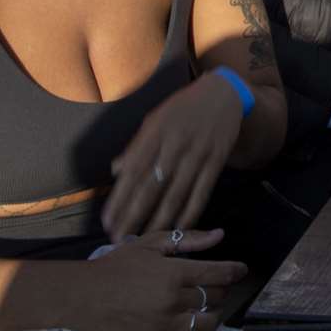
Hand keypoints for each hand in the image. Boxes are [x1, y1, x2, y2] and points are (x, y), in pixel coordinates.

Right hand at [75, 228, 245, 330]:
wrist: (82, 296)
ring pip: (205, 324)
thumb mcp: (151, 244)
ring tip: (205, 306)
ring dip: (211, 314)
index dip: (235, 271)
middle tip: (215, 285)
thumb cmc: (116, 266)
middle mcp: (171, 301)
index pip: (219, 274)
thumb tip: (219, 235)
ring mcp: (162, 325)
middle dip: (220, 290)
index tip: (241, 270)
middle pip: (214, 298)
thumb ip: (188, 240)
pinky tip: (188, 322)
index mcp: (173, 273)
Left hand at [103, 73, 243, 241]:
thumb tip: (116, 170)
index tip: (107, 221)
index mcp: (155, 133)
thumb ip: (136, 145)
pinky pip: (202, 191)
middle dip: (134, 215)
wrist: (223, 92)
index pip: (132, 172)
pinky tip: (180, 227)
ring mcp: (197, 153)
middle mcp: (175, 144)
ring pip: (176, 193)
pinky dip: (191, 211)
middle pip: (151, 186)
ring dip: (159, 219)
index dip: (119, 199)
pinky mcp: (216, 160)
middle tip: (121, 239)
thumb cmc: (183, 107)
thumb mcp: (155, 119)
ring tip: (145, 239)